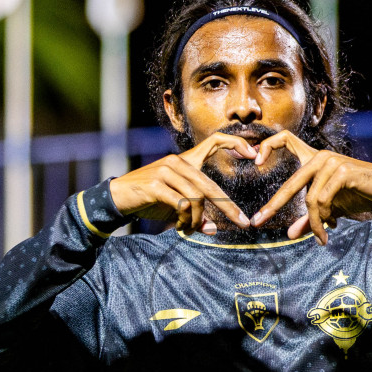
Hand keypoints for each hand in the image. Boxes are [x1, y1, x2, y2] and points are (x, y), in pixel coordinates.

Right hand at [108, 133, 254, 233]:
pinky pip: (182, 204)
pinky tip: (181, 227)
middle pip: (210, 185)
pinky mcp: (156, 184)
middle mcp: (177, 161)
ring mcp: (166, 171)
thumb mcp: (175, 207)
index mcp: (185, 160)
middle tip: (242, 223)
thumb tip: (212, 229)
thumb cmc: (149, 200)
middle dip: (228, 207)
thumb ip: (195, 214)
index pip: (214, 142)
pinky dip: (186, 220)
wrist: (117, 198)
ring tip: (191, 229)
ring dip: (197, 220)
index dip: (236, 143)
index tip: (254, 154)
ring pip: (197, 198)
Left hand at [247, 131, 371, 244]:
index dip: (268, 146)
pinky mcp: (342, 171)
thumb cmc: (355, 195)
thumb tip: (290, 234)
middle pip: (292, 183)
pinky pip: (324, 199)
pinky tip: (332, 225)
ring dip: (315, 221)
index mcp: (313, 159)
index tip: (255, 162)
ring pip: (311, 199)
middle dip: (274, 204)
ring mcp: (331, 162)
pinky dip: (325, 217)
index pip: (285, 139)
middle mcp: (320, 157)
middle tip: (259, 221)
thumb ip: (310, 219)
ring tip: (321, 235)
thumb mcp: (329, 209)